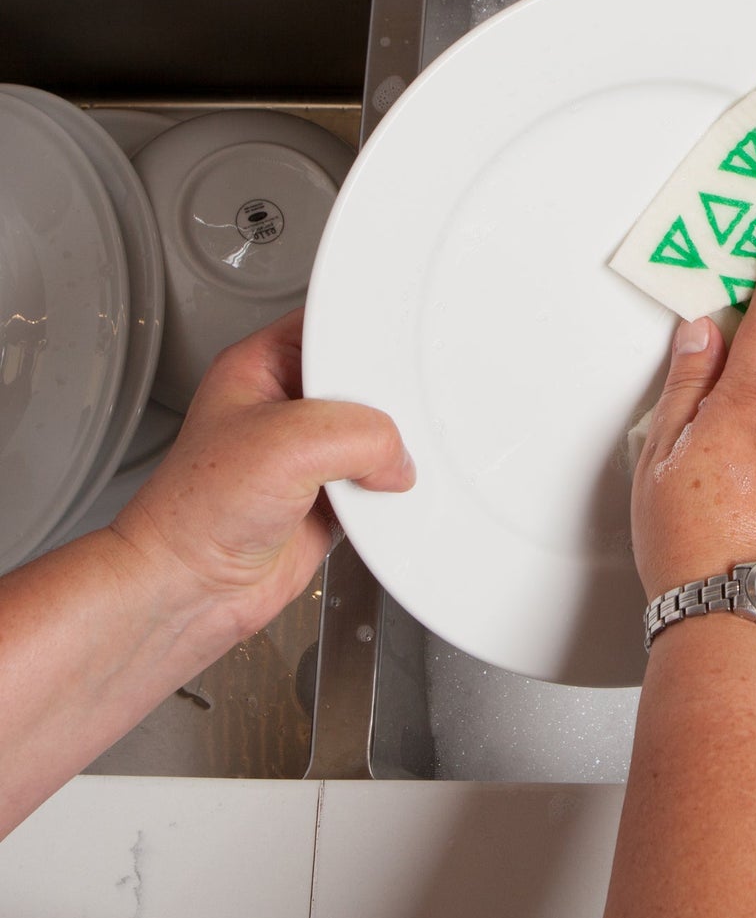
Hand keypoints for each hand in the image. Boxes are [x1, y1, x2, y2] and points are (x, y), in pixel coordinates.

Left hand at [111, 308, 413, 642]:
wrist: (190, 589)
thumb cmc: (196, 511)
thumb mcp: (287, 444)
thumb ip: (360, 435)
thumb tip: (397, 457)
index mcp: (264, 365)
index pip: (333, 328)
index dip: (370, 337)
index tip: (402, 356)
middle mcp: (289, 404)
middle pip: (365, 382)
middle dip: (387, 403)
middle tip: (396, 419)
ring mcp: (311, 451)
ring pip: (377, 433)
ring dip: (390, 451)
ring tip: (385, 462)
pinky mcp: (329, 493)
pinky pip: (378, 478)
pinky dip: (389, 489)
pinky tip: (381, 494)